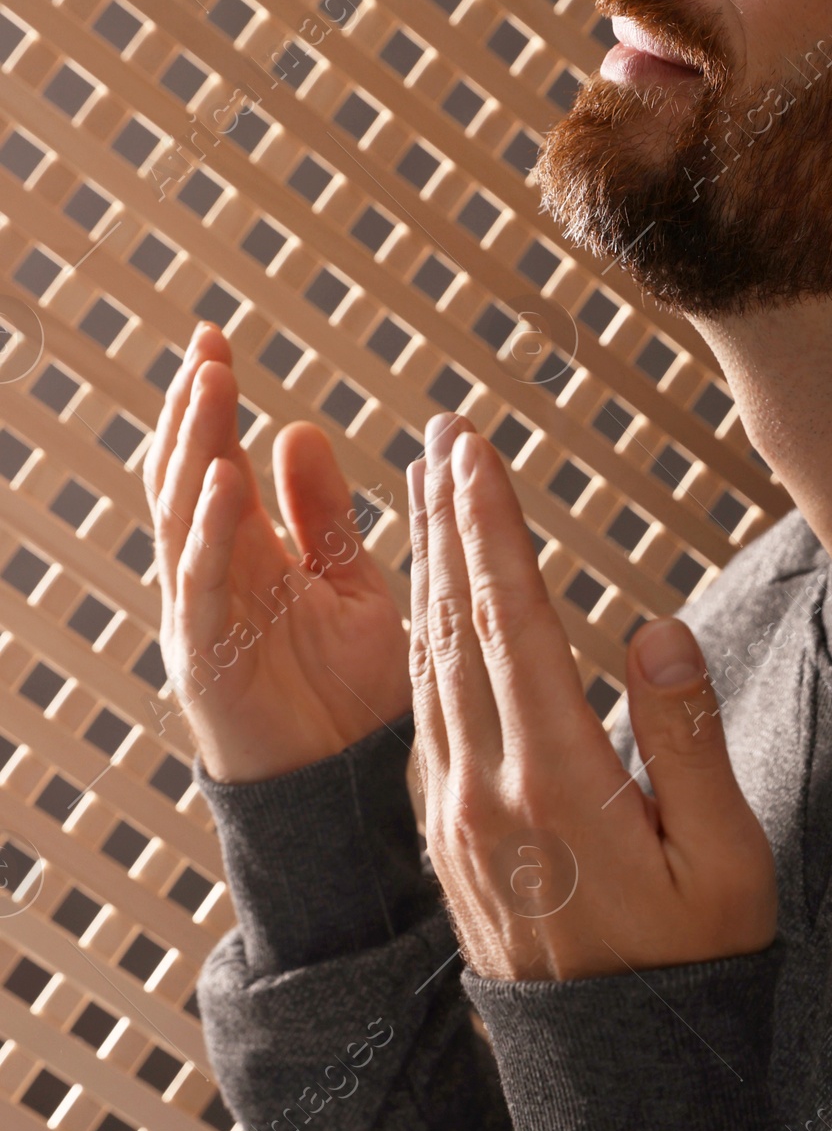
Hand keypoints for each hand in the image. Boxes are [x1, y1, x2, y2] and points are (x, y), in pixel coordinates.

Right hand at [146, 324, 411, 781]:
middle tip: (207, 347)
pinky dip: (210, 532)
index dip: (211, 405)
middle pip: (186, 477)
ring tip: (211, 387)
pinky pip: (201, 585)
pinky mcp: (206, 659)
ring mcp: (201, 615)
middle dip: (194, 412)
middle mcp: (214, 577)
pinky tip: (224, 482)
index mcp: (246, 554)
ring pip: (183, 518)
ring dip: (196, 450)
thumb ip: (322, 516)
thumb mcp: (350, 585)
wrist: (344, 788)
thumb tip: (296, 429)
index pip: (215, 461)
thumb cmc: (347, 695)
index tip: (215, 342)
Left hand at [410, 412, 776, 981]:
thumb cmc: (691, 965)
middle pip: (456, 628)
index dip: (491, 528)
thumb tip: (651, 627)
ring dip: (427, 573)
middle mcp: (488, 790)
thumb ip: (685, 739)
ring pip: (429, 669)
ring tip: (429, 495)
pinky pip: (423, 719)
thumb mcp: (721, 858)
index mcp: (557, 783)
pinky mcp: (452, 840)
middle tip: (443, 438)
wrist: (617, 1079)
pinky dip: (423, 644)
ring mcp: (459, 817)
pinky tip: (429, 609)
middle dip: (448, 524)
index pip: (512, 624)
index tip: (476, 450)